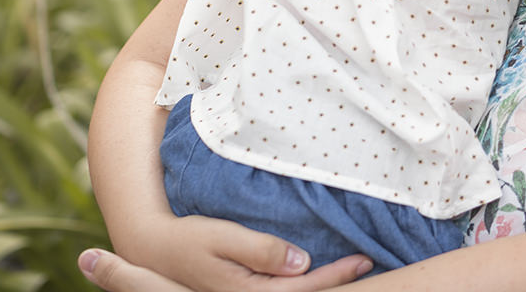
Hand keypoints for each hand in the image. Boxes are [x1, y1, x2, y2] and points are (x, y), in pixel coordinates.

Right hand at [112, 214, 371, 291]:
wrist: (156, 251)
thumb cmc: (190, 239)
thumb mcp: (224, 238)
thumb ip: (263, 251)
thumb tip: (302, 262)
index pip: (304, 288)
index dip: (335, 275)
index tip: (364, 260)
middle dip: (337, 283)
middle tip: (369, 264)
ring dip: (323, 284)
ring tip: (353, 271)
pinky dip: (305, 284)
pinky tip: (317, 273)